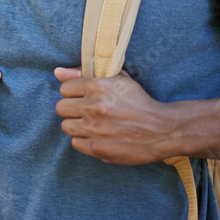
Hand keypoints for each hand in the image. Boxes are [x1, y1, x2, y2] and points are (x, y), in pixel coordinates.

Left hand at [54, 67, 173, 164]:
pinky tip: (97, 136)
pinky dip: (84, 141)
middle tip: (87, 112)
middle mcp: (92, 106)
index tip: (84, 97)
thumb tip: (57, 72)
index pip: (64, 88)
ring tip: (93, 125)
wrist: (162, 130)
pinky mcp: (97, 148)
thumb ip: (84, 73)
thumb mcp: (117, 79)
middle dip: (72, 109)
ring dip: (77, 125)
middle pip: (61, 108)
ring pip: (66, 126)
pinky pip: (75, 143)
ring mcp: (94, 128)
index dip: (74, 93)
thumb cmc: (139, 102)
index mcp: (97, 86)